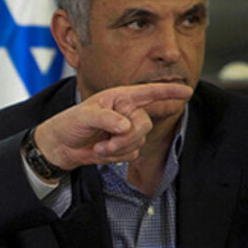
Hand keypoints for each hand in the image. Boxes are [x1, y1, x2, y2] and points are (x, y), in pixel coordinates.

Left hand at [33, 82, 193, 170]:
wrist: (61, 146)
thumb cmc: (69, 123)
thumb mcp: (83, 116)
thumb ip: (106, 119)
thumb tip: (126, 126)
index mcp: (119, 98)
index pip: (148, 93)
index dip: (168, 92)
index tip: (186, 91)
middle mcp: (127, 112)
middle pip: (145, 124)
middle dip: (128, 137)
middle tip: (109, 142)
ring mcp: (127, 130)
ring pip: (139, 141)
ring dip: (119, 148)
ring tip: (100, 146)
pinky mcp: (124, 146)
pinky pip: (131, 153)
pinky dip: (116, 156)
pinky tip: (101, 152)